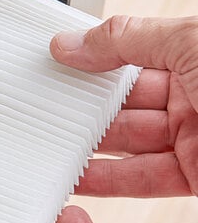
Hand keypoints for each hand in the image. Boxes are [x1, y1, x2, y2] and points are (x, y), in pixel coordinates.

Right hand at [50, 16, 197, 196]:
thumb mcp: (190, 40)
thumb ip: (125, 40)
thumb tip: (71, 43)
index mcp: (194, 53)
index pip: (126, 58)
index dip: (89, 62)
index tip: (54, 66)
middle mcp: (194, 94)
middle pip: (121, 104)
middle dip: (82, 107)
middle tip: (41, 109)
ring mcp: (194, 137)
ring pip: (126, 144)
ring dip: (87, 147)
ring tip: (47, 145)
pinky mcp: (195, 175)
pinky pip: (141, 178)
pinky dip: (106, 181)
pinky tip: (77, 177)